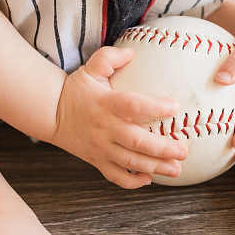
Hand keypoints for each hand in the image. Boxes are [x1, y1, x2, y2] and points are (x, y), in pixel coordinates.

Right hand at [50, 47, 188, 187]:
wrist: (50, 114)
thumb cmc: (76, 90)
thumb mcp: (90, 69)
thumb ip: (109, 58)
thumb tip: (133, 52)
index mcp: (107, 104)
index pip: (133, 106)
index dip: (155, 108)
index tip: (174, 106)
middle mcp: (105, 128)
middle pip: (136, 141)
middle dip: (162, 149)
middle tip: (184, 150)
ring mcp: (101, 147)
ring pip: (130, 162)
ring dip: (155, 167)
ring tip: (176, 169)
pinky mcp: (96, 160)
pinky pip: (114, 176)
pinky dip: (131, 182)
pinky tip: (148, 179)